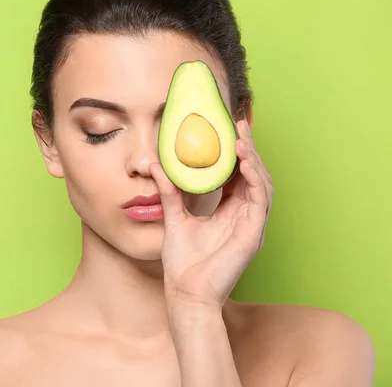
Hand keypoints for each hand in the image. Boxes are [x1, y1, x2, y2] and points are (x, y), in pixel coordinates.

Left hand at [149, 119, 273, 310]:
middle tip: (238, 125)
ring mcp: (252, 225)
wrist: (185, 292)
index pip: (238, 175)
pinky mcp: (254, 235)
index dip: (235, 152)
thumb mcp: (174, 217)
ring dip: (253, 160)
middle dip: (248, 149)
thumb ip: (170, 192)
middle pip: (253, 175)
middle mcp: (244, 215)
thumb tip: (155, 166)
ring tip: (241, 140)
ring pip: (262, 184)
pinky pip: (260, 201)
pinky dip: (255, 180)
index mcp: (229, 211)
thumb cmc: (183, 262)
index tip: (227, 129)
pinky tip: (245, 164)